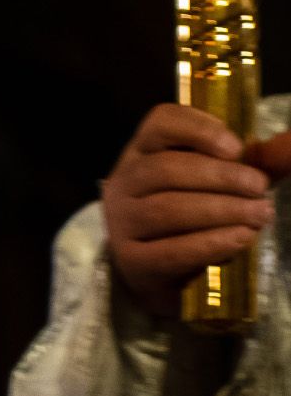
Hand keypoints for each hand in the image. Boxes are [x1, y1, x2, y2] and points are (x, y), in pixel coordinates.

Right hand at [103, 103, 287, 313]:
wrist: (150, 270)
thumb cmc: (184, 219)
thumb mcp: (206, 185)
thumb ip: (242, 167)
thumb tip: (285, 149)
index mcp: (141, 152)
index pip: (160, 124)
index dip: (198, 130)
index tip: (236, 148)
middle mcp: (123, 182)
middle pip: (165, 169)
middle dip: (221, 176)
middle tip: (260, 187)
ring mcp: (121, 222)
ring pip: (168, 210)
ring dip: (222, 210)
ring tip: (260, 215)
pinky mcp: (130, 261)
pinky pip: (172, 251)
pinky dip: (212, 243)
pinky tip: (242, 238)